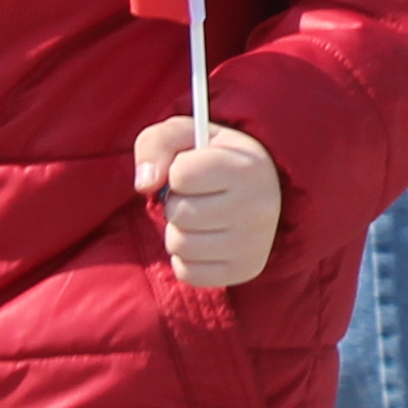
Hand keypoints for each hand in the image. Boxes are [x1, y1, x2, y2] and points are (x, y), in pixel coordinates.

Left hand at [138, 115, 282, 288]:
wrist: (262, 189)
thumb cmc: (214, 158)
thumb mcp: (187, 135)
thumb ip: (156, 144)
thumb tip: (144, 184)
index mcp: (247, 167)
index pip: (180, 175)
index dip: (177, 171)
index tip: (194, 170)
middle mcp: (258, 207)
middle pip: (178, 212)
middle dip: (176, 203)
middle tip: (197, 196)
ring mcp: (254, 243)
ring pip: (180, 244)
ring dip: (177, 231)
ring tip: (198, 218)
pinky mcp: (246, 270)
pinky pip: (187, 272)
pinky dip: (185, 258)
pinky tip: (203, 240)